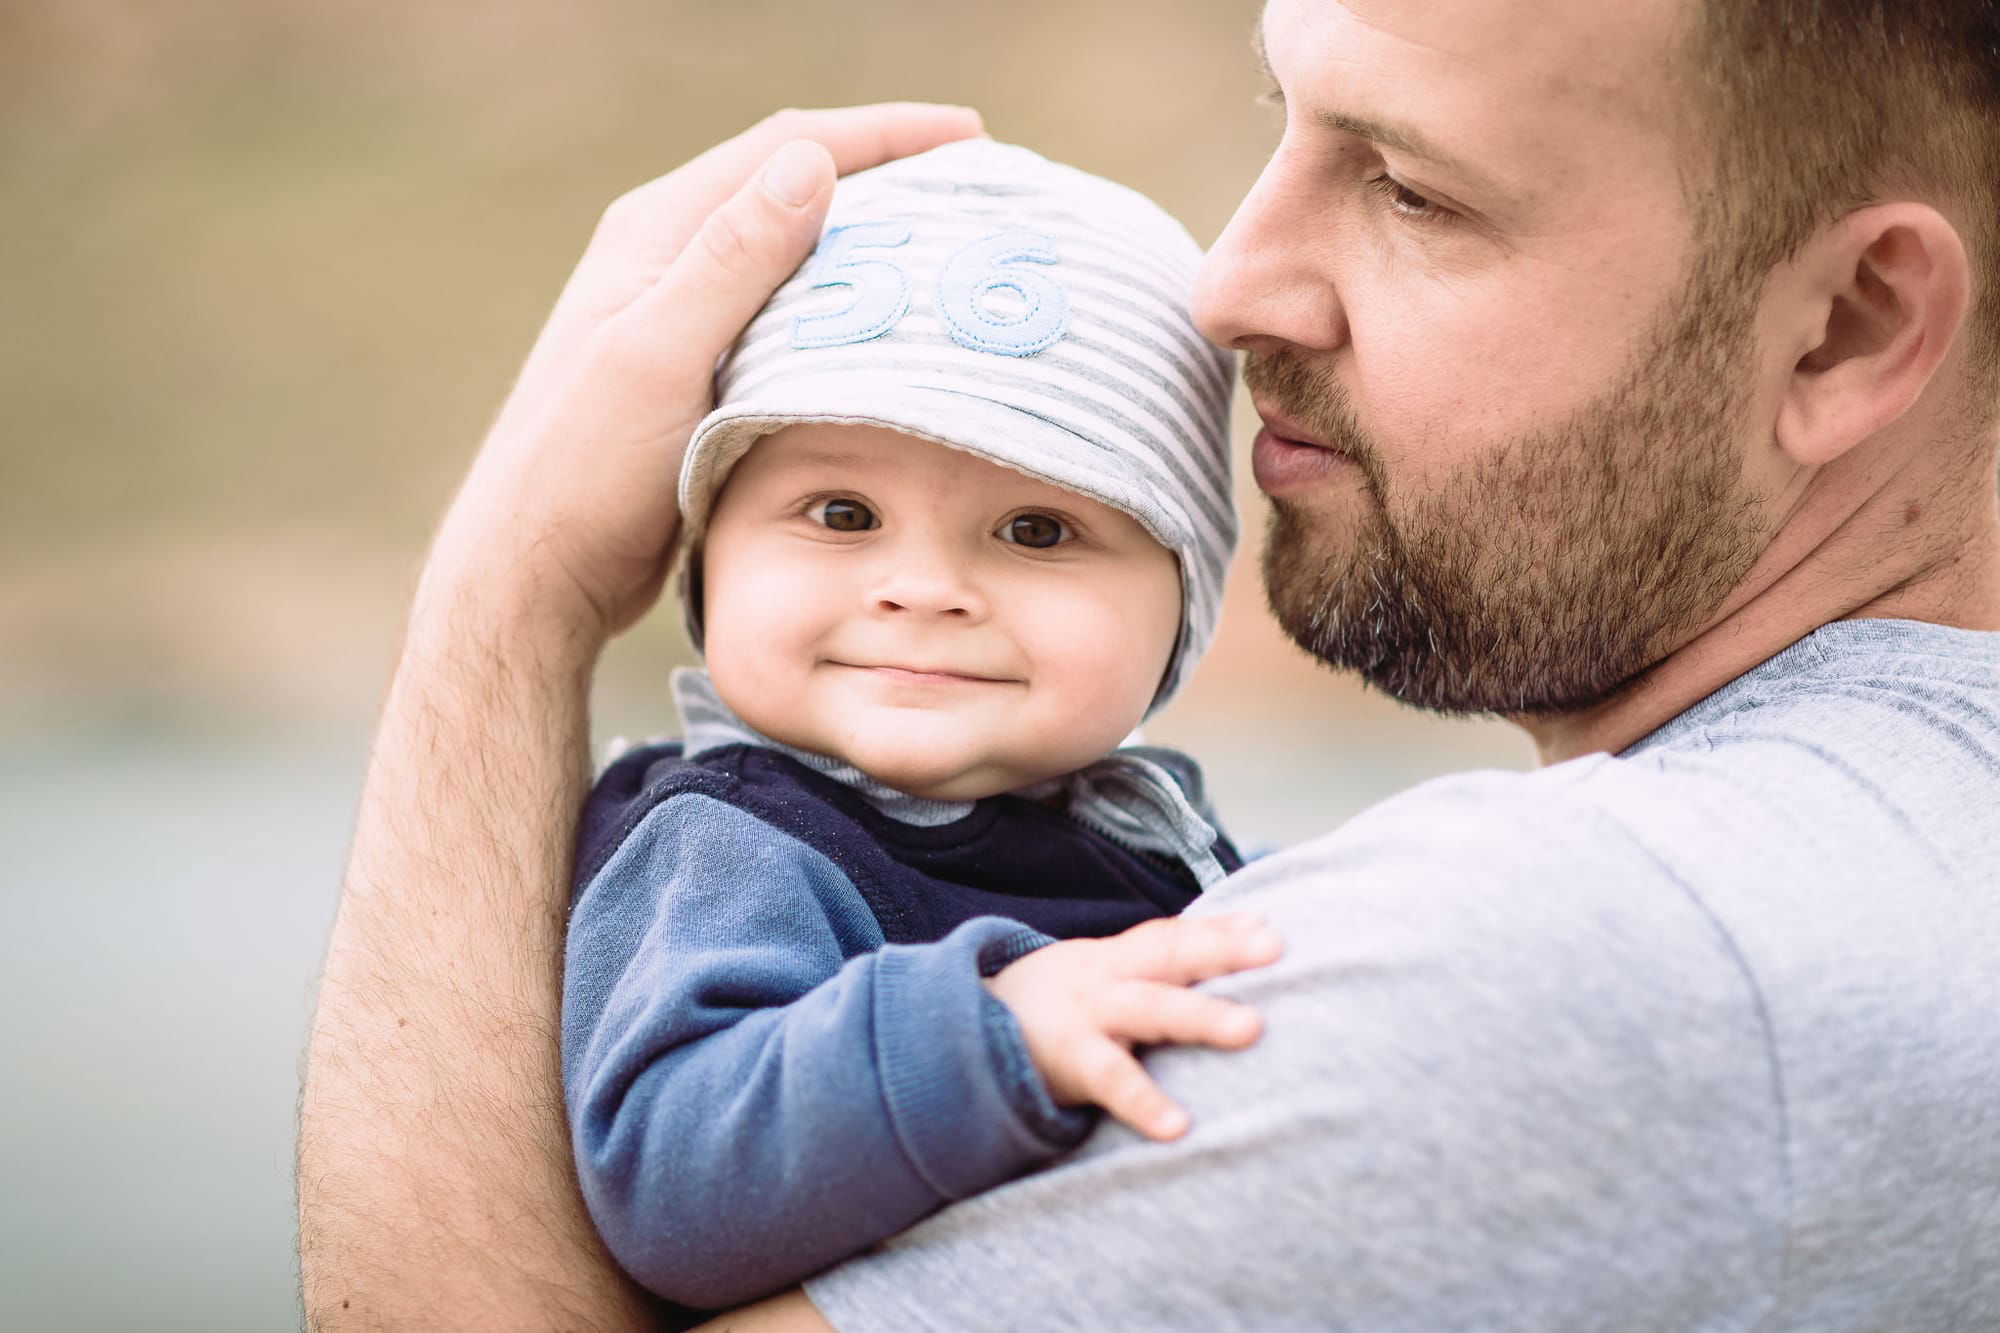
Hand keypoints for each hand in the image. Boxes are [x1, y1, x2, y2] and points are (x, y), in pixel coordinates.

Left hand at [425, 103, 984, 644]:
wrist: (539, 568)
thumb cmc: (584, 469)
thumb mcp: (659, 356)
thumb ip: (730, 260)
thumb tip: (811, 164)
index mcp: (657, 231)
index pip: (785, 149)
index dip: (883, 134)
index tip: (970, 137)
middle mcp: (672, 257)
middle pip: (797, 187)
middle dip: (891, 175)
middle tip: (978, 190)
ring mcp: (688, 314)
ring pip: (801, 253)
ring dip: (875, 241)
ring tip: (954, 249)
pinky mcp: (704, 370)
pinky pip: (795, 314)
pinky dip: (851, 305)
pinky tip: (895, 330)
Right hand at [985, 913, 1282, 1141]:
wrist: (959, 1038)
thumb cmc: (1048, 1017)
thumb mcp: (1090, 985)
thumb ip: (1145, 978)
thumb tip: (1220, 970)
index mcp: (1112, 960)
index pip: (1169, 936)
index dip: (1219, 930)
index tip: (1270, 929)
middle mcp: (1102, 978)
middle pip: (1166, 955)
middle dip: (1220, 949)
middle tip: (1276, 950)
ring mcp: (1085, 1016)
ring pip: (1149, 1008)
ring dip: (1200, 1015)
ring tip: (1251, 1029)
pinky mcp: (1069, 1062)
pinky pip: (1111, 1080)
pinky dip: (1144, 1102)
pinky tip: (1179, 1126)